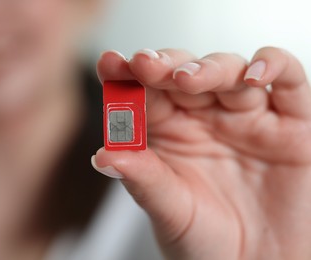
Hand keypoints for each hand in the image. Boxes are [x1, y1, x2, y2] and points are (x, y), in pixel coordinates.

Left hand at [94, 47, 310, 259]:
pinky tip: (254, 75)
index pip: (145, 93)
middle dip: (163, 65)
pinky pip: (289, 82)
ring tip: (186, 80)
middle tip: (144, 65)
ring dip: (208, 68)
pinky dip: (275, 67)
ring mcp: (245, 116)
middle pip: (183, 73)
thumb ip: (142, 179)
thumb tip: (102, 156)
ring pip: (229, 70)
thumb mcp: (169, 210)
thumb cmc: (206, 240)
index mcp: (169, 132)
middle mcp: (205, 117)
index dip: (126, 75)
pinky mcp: (290, 123)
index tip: (109, 64)